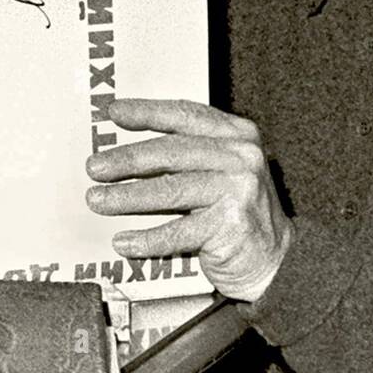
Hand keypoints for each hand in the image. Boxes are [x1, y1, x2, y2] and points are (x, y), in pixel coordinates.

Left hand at [84, 98, 292, 302]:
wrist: (277, 259)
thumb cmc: (239, 213)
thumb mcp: (224, 171)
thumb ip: (190, 155)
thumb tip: (128, 153)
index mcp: (238, 135)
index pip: (186, 116)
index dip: (148, 112)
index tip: (114, 113)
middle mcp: (241, 157)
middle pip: (172, 152)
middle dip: (127, 159)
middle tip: (95, 167)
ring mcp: (238, 190)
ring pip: (171, 190)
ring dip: (127, 197)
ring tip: (99, 200)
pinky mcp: (231, 225)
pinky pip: (178, 231)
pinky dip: (147, 238)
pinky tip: (125, 241)